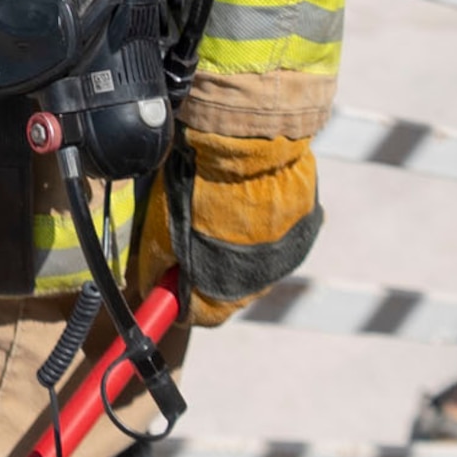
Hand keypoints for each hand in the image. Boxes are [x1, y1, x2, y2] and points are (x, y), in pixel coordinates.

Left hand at [134, 129, 321, 327]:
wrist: (244, 139)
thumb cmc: (198, 184)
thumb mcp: (159, 229)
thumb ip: (157, 266)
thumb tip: (151, 285)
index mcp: (223, 288)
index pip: (200, 316)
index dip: (180, 299)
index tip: (170, 282)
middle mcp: (260, 279)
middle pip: (229, 289)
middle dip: (209, 269)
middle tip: (192, 236)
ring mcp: (286, 251)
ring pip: (255, 259)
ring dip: (238, 244)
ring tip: (220, 206)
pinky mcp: (304, 222)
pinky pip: (278, 231)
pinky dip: (263, 221)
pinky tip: (246, 193)